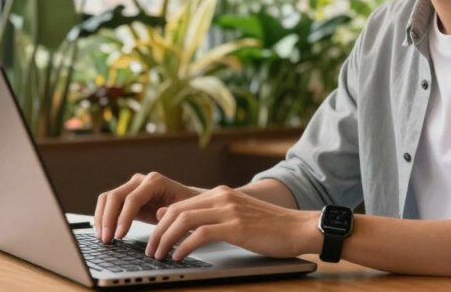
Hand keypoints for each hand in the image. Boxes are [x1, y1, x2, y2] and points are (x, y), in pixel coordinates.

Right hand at [94, 172, 200, 242]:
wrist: (186, 202)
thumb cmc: (187, 206)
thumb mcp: (184, 210)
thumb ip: (172, 211)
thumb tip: (158, 213)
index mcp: (155, 181)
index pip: (133, 198)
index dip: (124, 217)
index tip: (120, 235)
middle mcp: (140, 180)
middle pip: (115, 196)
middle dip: (108, 219)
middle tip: (107, 239)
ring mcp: (131, 186)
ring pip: (107, 198)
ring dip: (101, 218)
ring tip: (103, 238)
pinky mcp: (125, 196)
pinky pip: (108, 204)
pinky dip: (103, 217)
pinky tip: (103, 232)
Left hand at [145, 185, 320, 261]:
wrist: (300, 227)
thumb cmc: (271, 227)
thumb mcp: (238, 216)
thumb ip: (212, 216)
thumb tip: (182, 221)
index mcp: (221, 193)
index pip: (181, 204)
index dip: (163, 222)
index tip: (154, 237)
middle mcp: (222, 197)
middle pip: (177, 211)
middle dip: (159, 232)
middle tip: (150, 250)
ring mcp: (229, 210)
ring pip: (184, 221)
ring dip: (167, 240)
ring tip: (159, 255)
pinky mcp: (236, 227)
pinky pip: (201, 234)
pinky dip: (185, 246)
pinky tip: (179, 256)